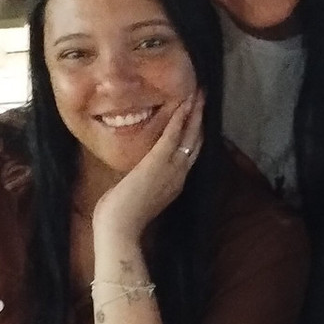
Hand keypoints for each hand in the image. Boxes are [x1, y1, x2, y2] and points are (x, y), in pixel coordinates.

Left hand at [93, 93, 203, 241]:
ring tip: (199, 93)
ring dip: (195, 113)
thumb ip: (144, 180)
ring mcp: (170, 169)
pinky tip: (183, 103)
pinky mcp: (157, 163)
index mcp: (174, 183)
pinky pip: (172, 136)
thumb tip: (139, 172)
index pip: (189, 153)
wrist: (119, 229)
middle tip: (204, 97)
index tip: (197, 116)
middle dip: (200, 119)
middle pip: (195, 142)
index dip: (195, 133)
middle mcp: (179, 175)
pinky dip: (179, 118)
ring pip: (189, 135)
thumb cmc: (121, 217)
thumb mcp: (137, 194)